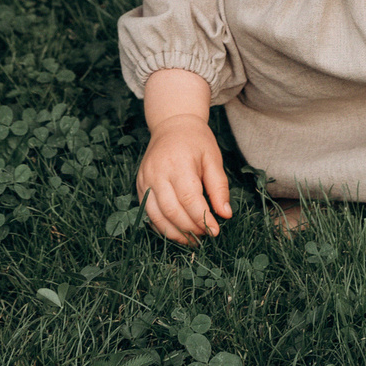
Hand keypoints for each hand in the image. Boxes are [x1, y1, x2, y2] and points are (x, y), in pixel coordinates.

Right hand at [136, 69, 230, 243]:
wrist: (171, 125)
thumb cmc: (196, 141)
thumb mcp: (213, 159)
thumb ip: (219, 187)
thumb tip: (225, 214)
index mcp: (178, 163)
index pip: (189, 198)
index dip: (202, 218)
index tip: (215, 231)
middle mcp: (157, 172)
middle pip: (171, 210)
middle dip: (190, 228)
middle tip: (205, 236)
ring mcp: (145, 179)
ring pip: (156, 215)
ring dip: (174, 233)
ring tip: (191, 240)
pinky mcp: (140, 185)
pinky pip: (147, 212)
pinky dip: (161, 226)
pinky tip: (176, 232)